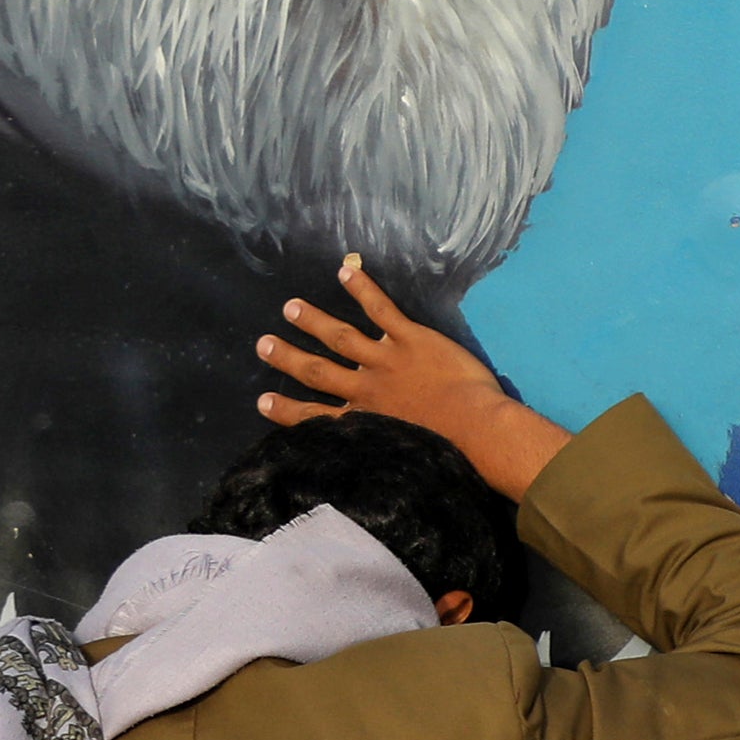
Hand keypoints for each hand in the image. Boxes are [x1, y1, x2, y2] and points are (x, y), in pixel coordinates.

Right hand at [253, 256, 570, 501]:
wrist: (475, 431)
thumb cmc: (448, 454)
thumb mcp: (405, 464)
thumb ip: (385, 455)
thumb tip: (378, 468)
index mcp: (365, 422)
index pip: (317, 416)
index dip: (288, 409)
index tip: (263, 400)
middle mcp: (366, 391)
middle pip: (318, 371)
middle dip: (288, 358)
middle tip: (263, 344)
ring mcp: (385, 361)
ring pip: (340, 337)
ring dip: (313, 321)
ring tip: (291, 308)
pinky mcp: (410, 340)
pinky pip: (380, 310)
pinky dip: (362, 289)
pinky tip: (346, 270)